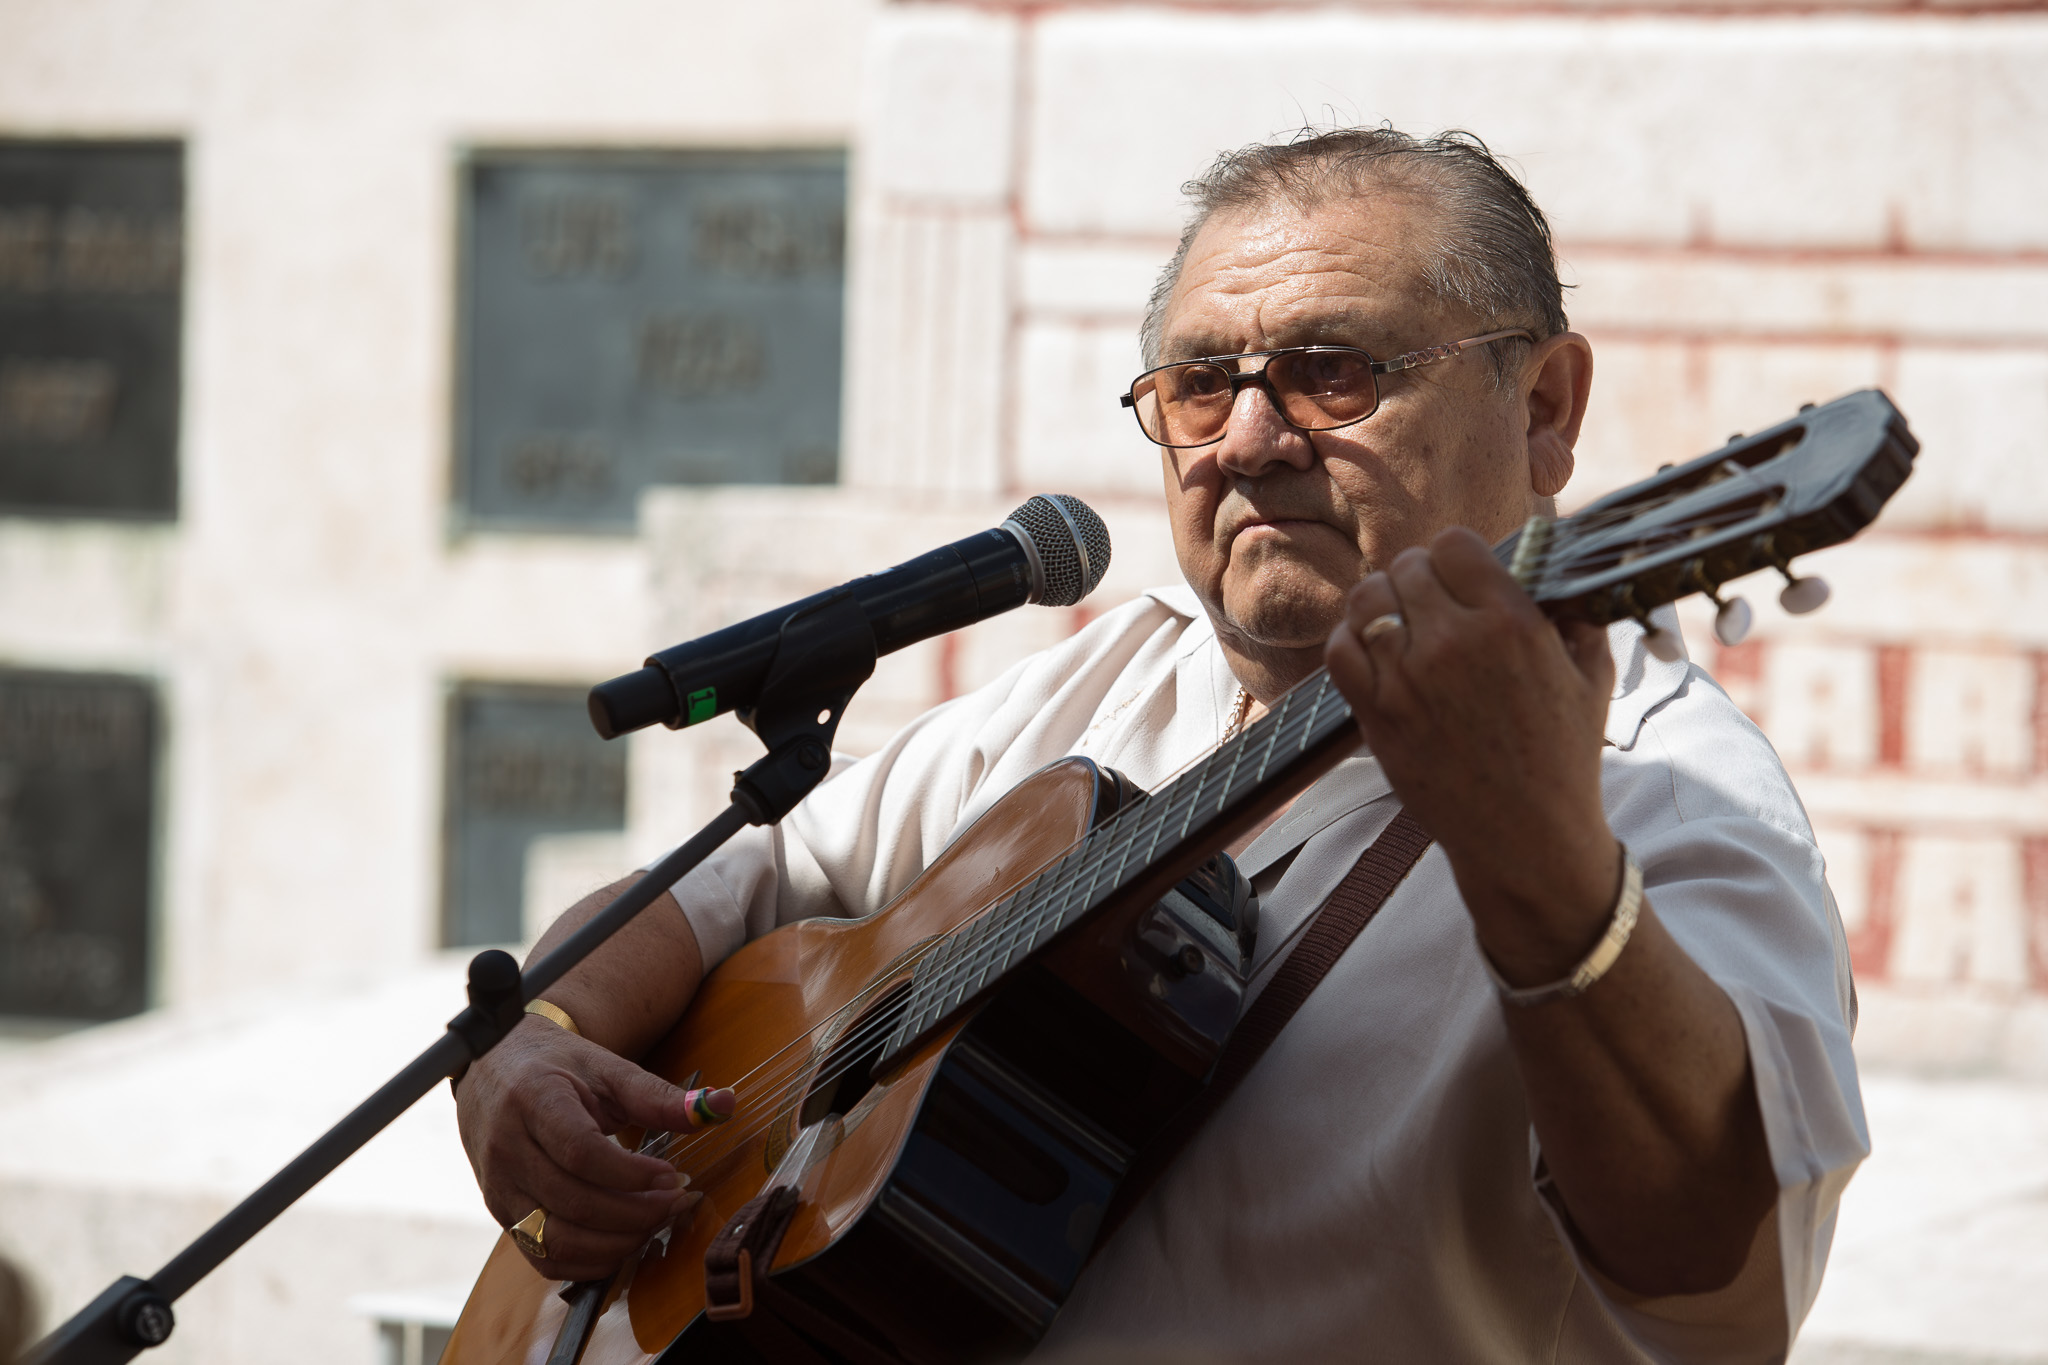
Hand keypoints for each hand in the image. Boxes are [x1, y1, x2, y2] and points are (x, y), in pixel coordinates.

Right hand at [455, 1017, 734, 1280]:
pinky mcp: (502, 1216)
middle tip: (677, 1202)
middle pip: (573, 1203)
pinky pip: (543, 1258)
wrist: (495, 1069)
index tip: (673, 1175)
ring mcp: (499, 1189)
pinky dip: (588, 1262)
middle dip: (636, 1213)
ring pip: (556, 1240)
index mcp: (533, 1101)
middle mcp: (507, 1150)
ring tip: (655, 1220)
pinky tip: (624, 1239)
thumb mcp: (608, 1068)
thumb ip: (661, 1095)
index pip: (581, 1153)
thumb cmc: (559, 1067)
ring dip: (616, 1243)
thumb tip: (723, 1105)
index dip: (633, 1174)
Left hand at [1324, 526, 1620, 979]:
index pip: (1453, 544)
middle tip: (1431, 602)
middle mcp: (1454, 642)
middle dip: (1419, 577)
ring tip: (1400, 620)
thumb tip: (1550, 566)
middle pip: (1407, 566)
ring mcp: (1407, 677)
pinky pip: (1340, 647)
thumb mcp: (1592, 674)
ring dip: (1382, 601)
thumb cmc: (1563, 756)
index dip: (1455, 554)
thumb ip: (1573, 612)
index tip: (1459, 572)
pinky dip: (1350, 638)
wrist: (1526, 836)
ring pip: (1367, 598)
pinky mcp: (1376, 712)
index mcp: (1510, 623)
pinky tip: (1373, 649)